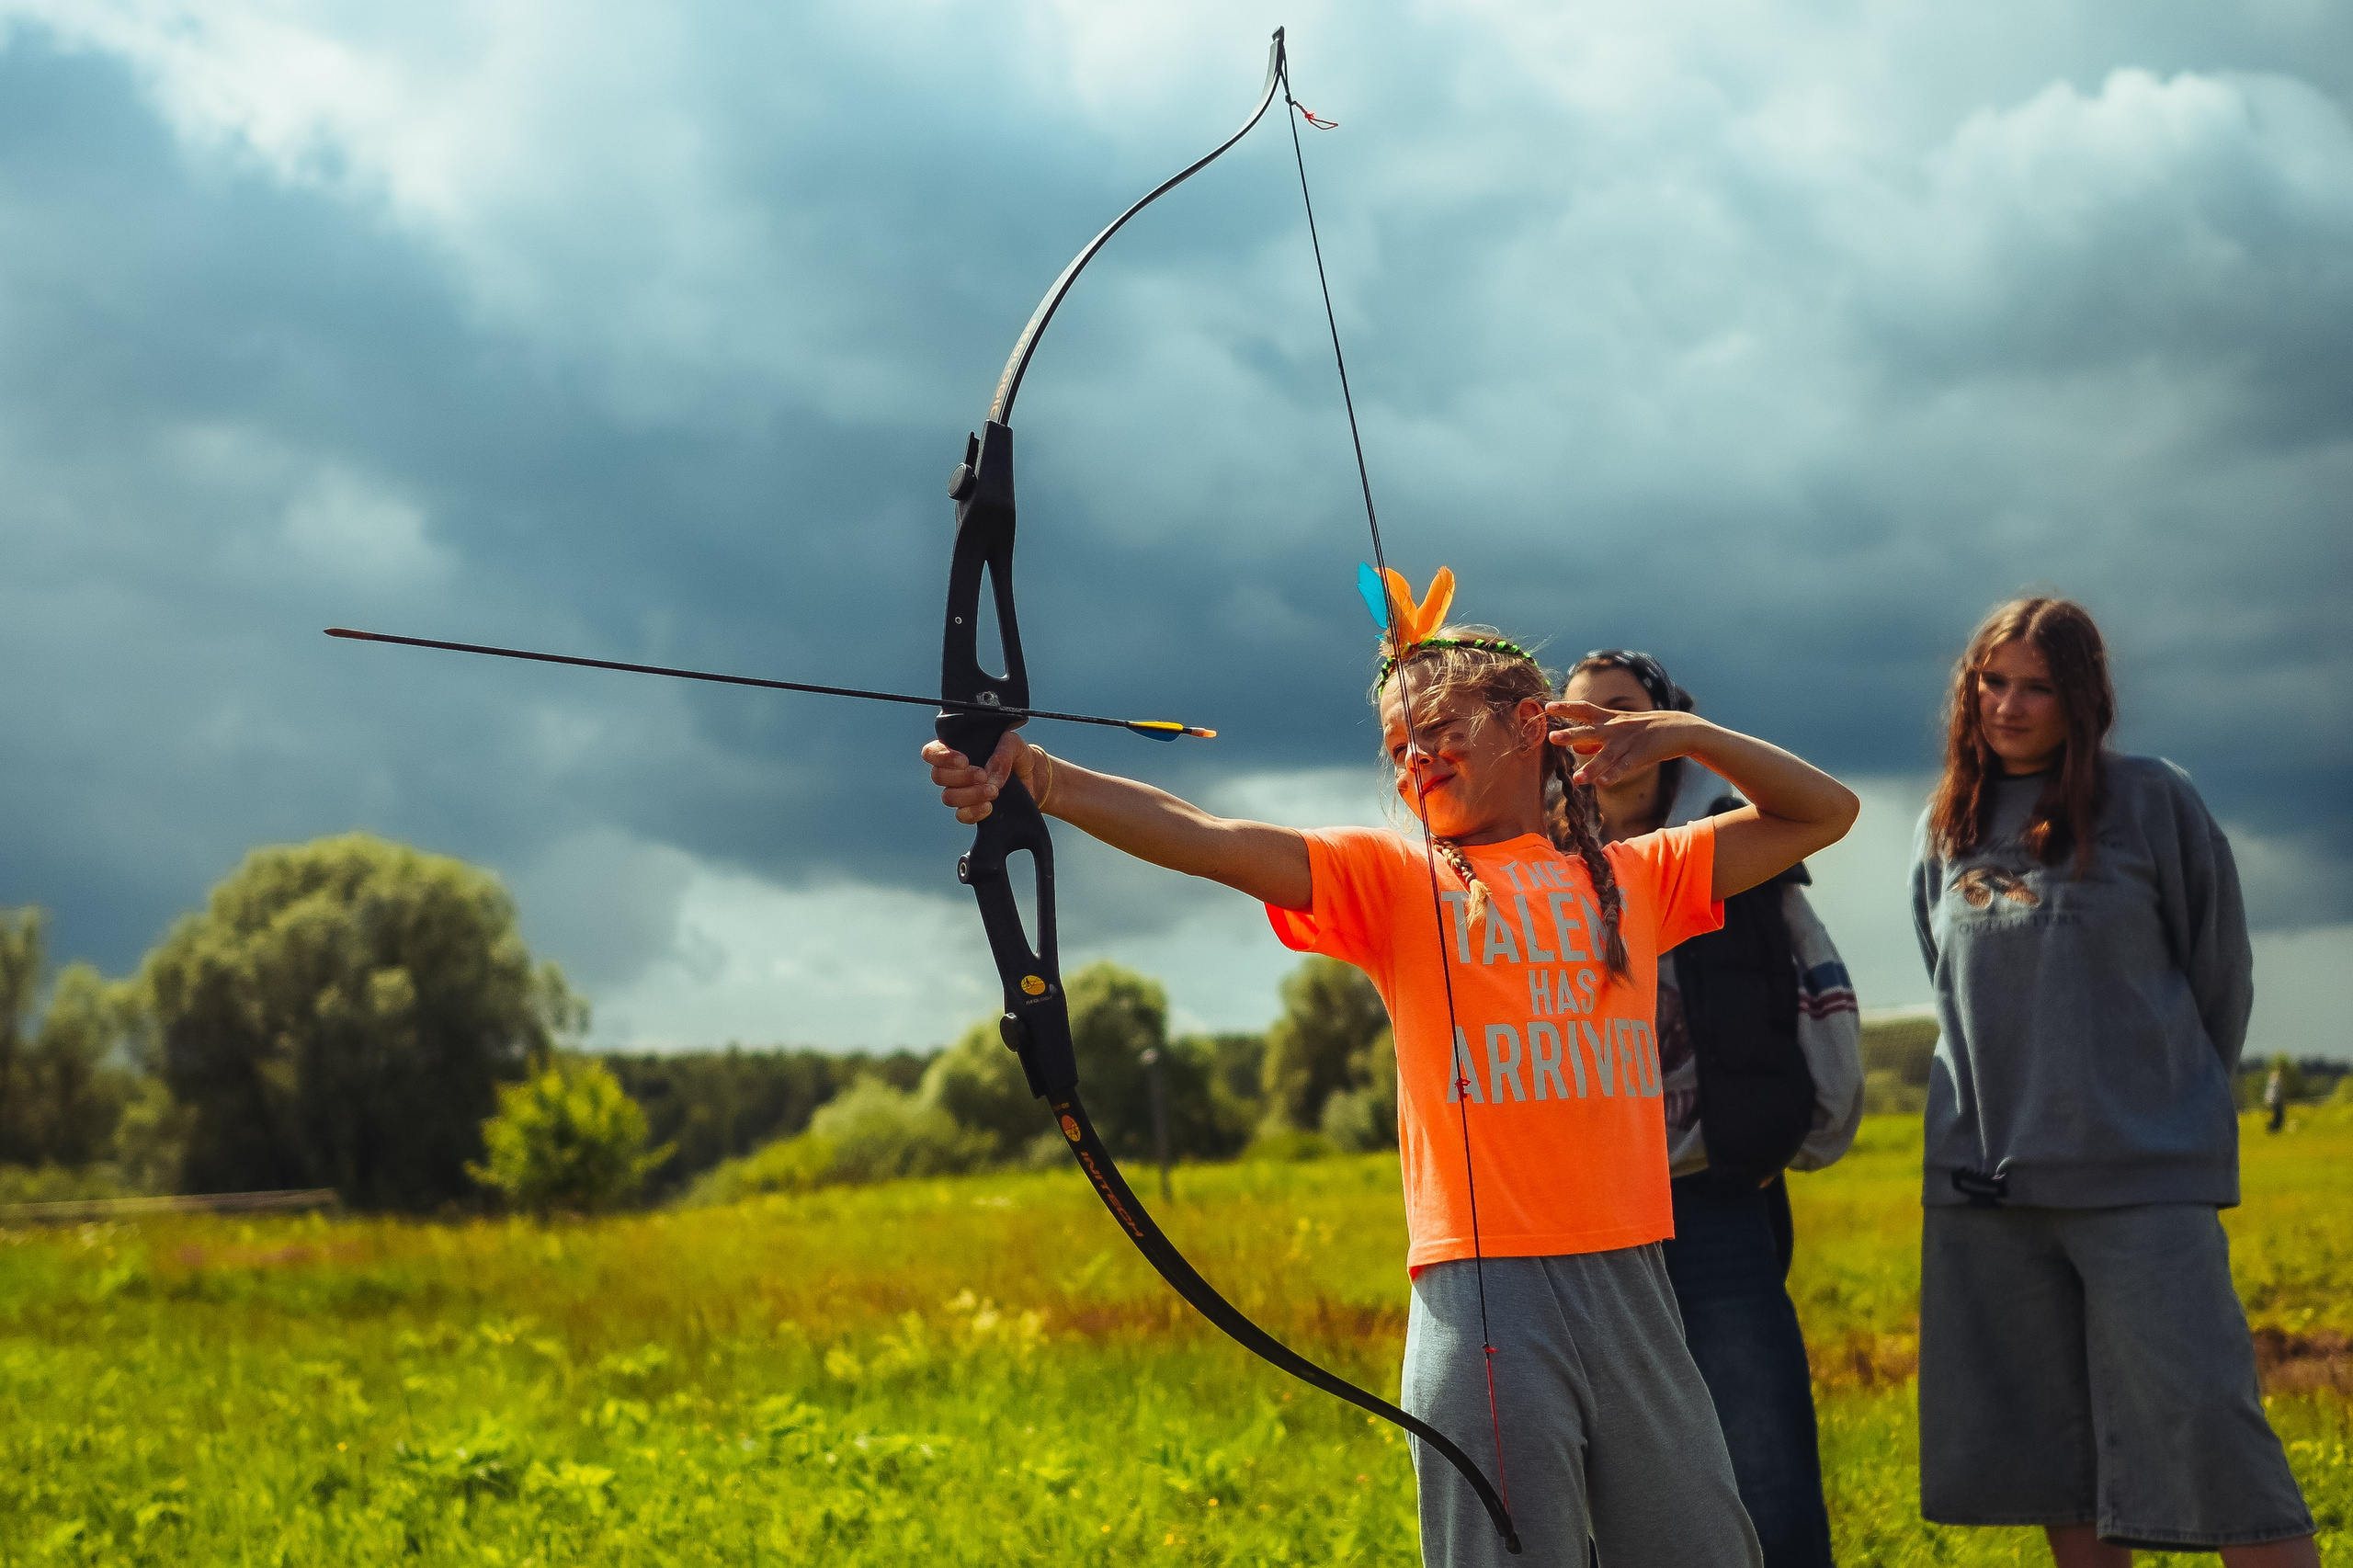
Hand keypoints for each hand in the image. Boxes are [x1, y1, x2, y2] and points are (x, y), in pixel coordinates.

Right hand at [922, 730, 1037, 823]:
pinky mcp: (972, 810)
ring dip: (970, 795)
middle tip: (983, 775)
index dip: (941, 757)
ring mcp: (961, 792)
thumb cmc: (1018, 755)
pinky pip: (962, 815)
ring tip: (994, 791)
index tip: (963, 761)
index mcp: (957, 750)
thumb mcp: (1014, 744)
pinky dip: (974, 812)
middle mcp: (954, 772)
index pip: (932, 752)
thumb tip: (990, 774)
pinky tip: (989, 807)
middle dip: (961, 777)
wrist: (1034, 778)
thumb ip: (1003, 750)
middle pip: (938, 776)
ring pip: (948, 797)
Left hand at [1543, 700, 1711, 789]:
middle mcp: (1616, 728)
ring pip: (1607, 755)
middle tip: (1552, 738)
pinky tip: (1603, 783)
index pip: (1584, 709)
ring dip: (1592, 768)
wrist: (1679, 728)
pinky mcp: (1642, 754)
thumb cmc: (1644, 729)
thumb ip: (1598, 739)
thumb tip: (1577, 751)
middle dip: (1571, 735)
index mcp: (1610, 719)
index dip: (1566, 708)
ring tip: (1577, 779)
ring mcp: (1628, 742)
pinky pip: (1626, 767)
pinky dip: (1615, 774)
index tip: (1548, 707)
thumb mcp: (1620, 728)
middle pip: (1590, 731)